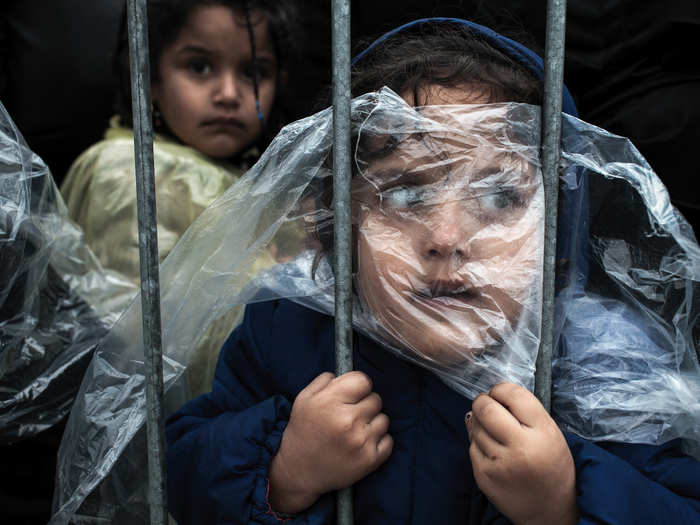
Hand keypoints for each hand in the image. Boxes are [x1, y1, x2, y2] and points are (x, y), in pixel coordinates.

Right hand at [269, 371, 392, 512]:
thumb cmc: (302, 431)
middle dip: (364, 404)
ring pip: (384, 419)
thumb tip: (348, 374)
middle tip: (350, 415)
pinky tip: (362, 443)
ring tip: (355, 431)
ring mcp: (361, 442)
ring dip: (372, 423)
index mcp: (331, 402)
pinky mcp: (370, 460)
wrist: (298, 471)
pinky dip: (379, 441)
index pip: (364, 380)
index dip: (357, 386)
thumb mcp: (304, 399)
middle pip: (376, 399)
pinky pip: (389, 440)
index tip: (351, 394)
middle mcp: (348, 421)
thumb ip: (326, 380)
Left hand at [466, 383, 577, 524]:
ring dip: (480, 423)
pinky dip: (478, 444)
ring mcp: (500, 463)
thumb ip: (525, 412)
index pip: (513, 394)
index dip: (501, 389)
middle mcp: (521, 447)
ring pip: (475, 426)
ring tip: (494, 432)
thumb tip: (490, 395)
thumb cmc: (551, 467)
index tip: (499, 394)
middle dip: (483, 401)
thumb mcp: (550, 433)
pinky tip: (492, 451)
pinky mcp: (484, 476)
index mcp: (543, 432)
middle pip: (486, 408)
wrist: (550, 512)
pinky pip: (471, 447)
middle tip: (487, 405)